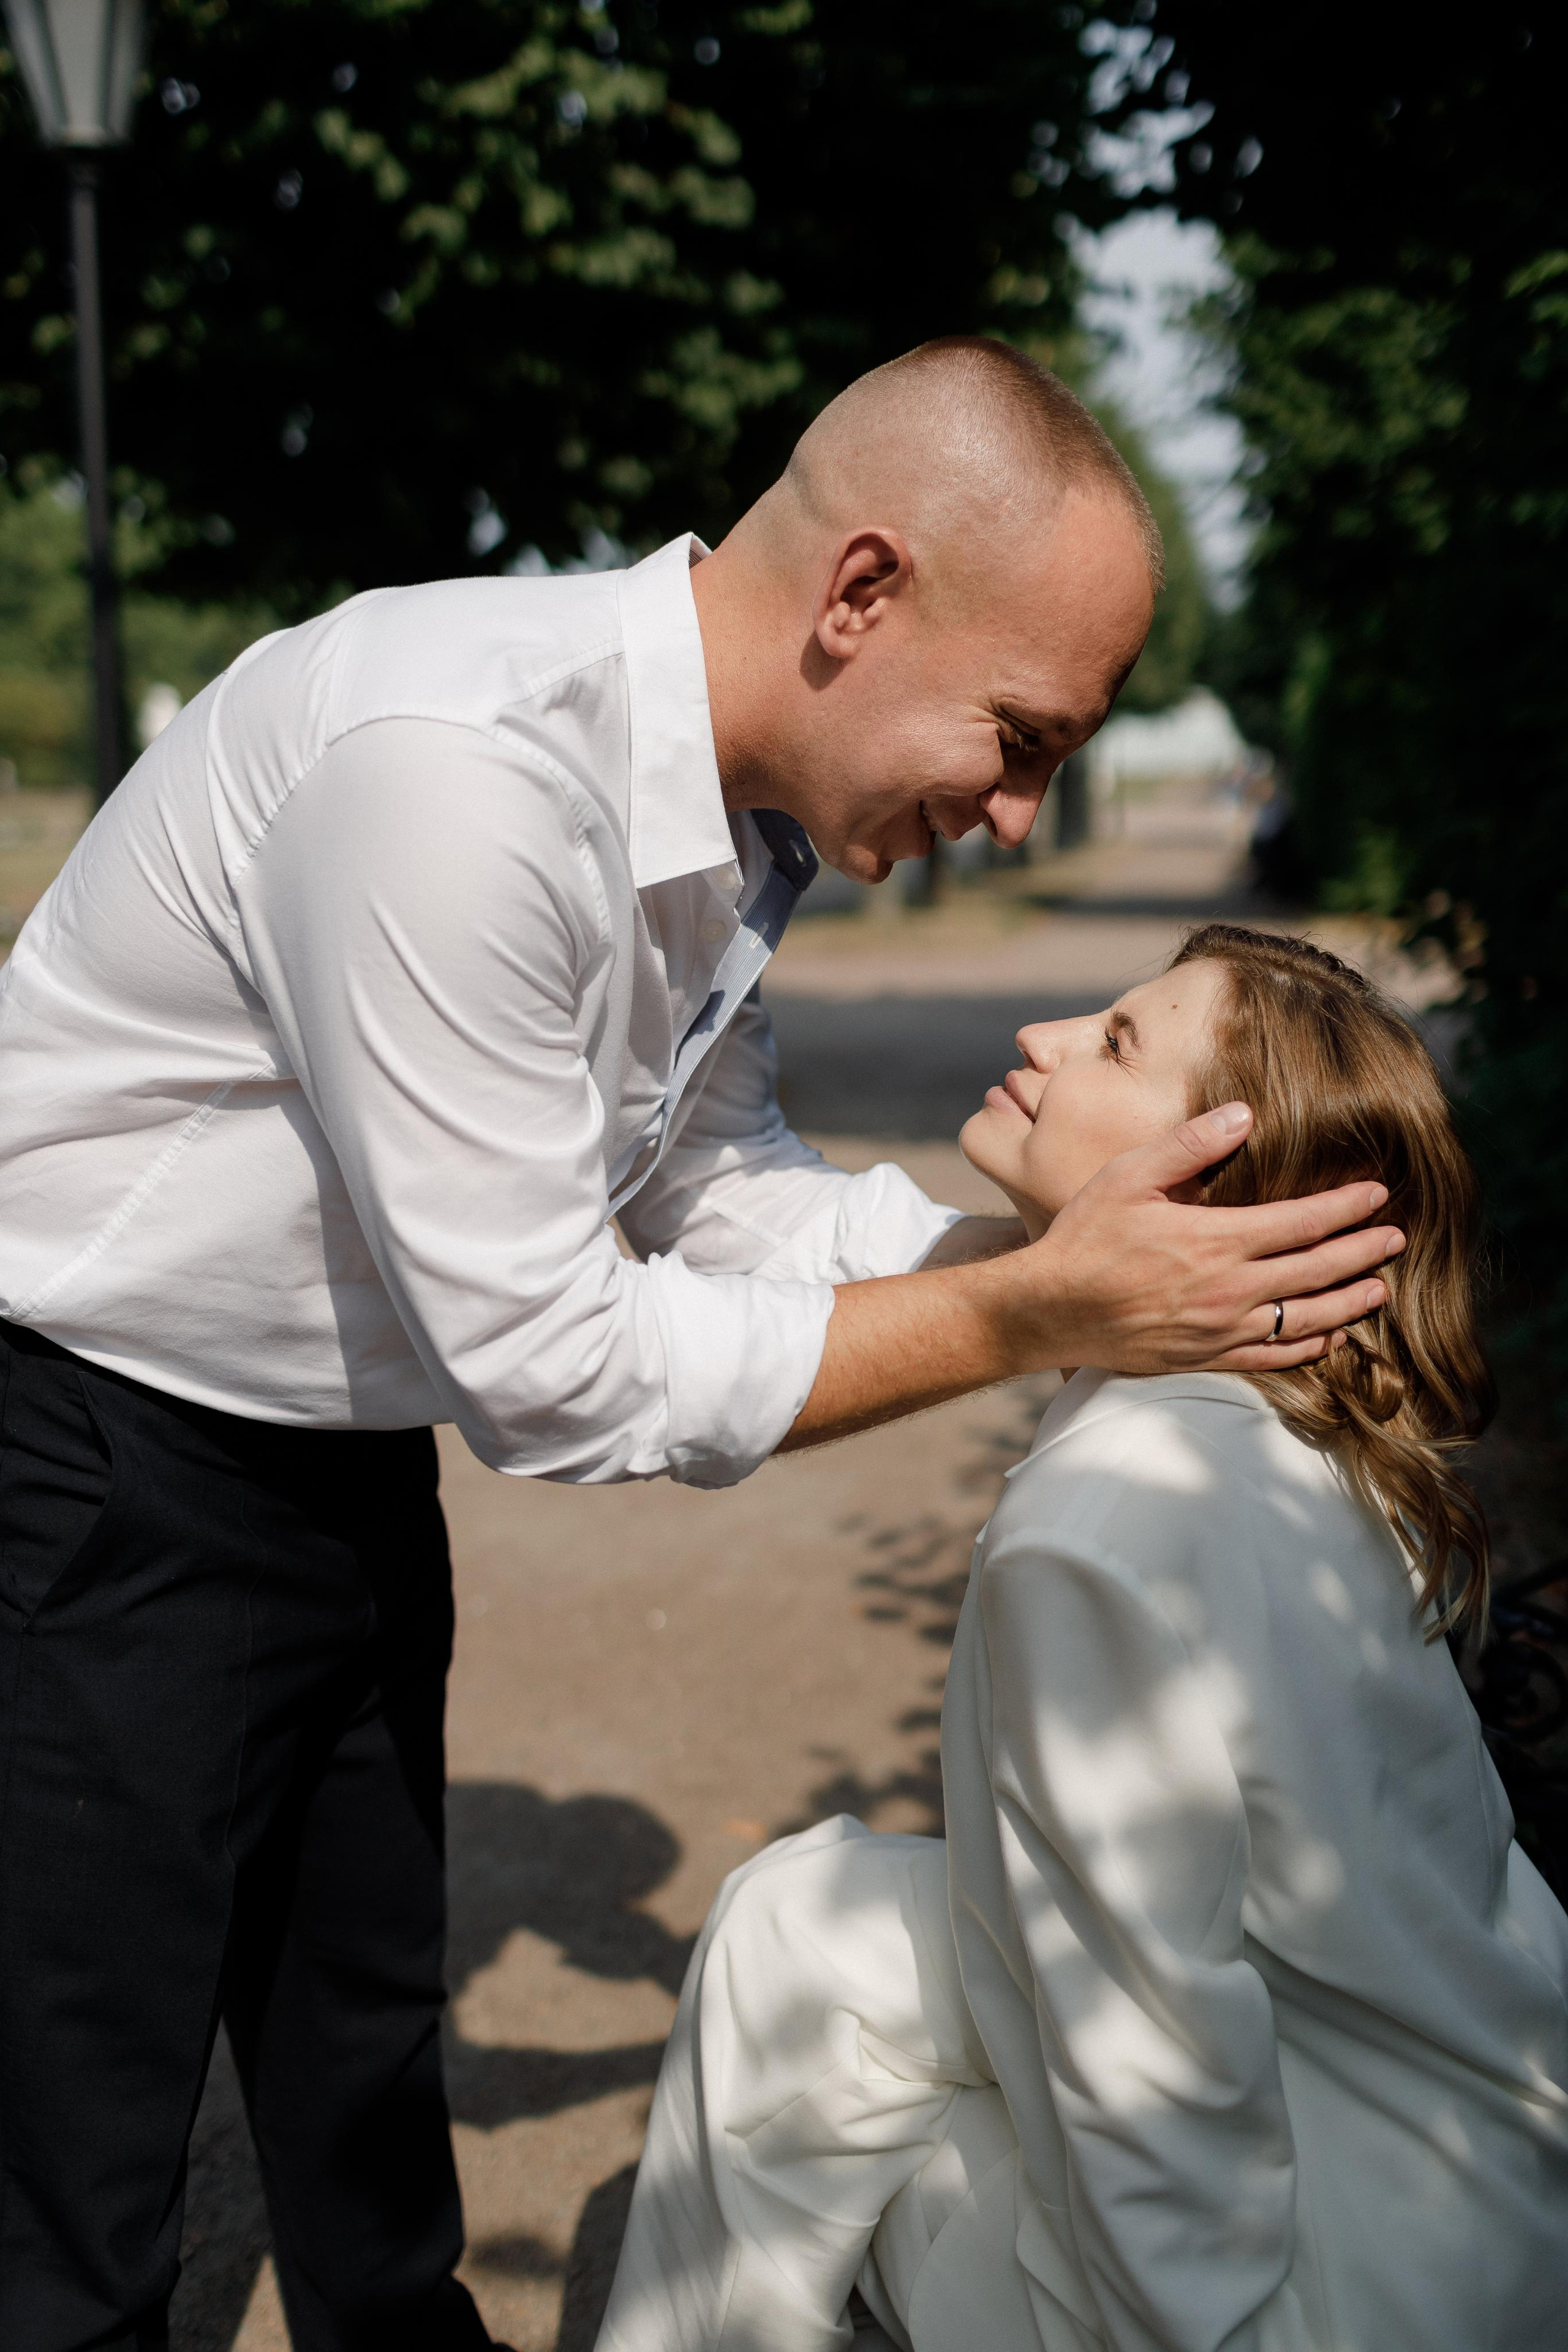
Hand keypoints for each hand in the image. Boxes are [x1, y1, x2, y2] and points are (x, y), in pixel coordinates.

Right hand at [1015, 1101, 1402, 1374]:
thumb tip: (1245, 1115)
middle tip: (1397, 1238)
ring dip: (1348, 1302)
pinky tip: (1329, 1336)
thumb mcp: (1129, 1176)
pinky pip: (1273, 1357)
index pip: (1303, 1222)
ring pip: (1305, 1319)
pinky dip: (1309, 1346)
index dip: (1346, 1208)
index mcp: (1216, 1240)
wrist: (1050, 1310)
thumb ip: (1189, 1144)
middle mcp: (1230, 1289)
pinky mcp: (1206, 1357)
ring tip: (1380, 1288)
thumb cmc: (1085, 1237)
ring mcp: (1221, 1329)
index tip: (1377, 1195)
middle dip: (1363, 1252)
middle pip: (1317, 1271)